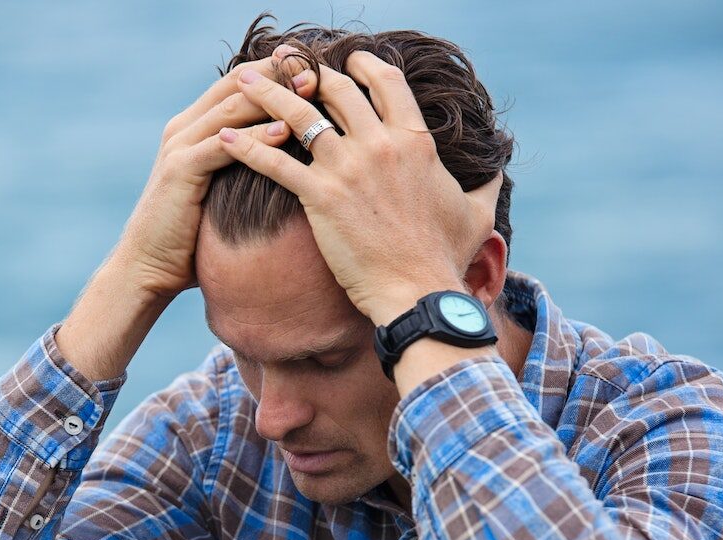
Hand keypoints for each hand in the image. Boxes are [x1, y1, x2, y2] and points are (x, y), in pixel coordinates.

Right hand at [106, 50, 317, 306]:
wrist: (148, 267)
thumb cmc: (191, 238)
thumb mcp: (222, 193)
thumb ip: (244, 169)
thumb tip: (289, 166)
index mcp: (195, 126)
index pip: (240, 82)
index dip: (277, 71)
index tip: (317, 69)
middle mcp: (184, 127)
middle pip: (238, 83)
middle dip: (279, 73)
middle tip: (319, 69)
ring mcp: (179, 145)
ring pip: (232, 107)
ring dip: (274, 97)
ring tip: (311, 91)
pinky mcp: (180, 170)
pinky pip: (223, 145)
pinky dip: (256, 137)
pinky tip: (285, 132)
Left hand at [219, 51, 502, 324]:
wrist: (418, 293)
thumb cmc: (446, 258)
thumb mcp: (477, 214)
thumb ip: (487, 184)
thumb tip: (500, 168)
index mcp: (415, 141)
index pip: (385, 82)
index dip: (361, 65)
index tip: (343, 62)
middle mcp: (380, 144)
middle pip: (336, 89)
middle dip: (306, 72)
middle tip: (283, 66)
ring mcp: (348, 168)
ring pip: (298, 114)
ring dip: (266, 92)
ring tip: (241, 81)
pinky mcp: (319, 196)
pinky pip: (274, 162)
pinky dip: (244, 147)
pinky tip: (223, 138)